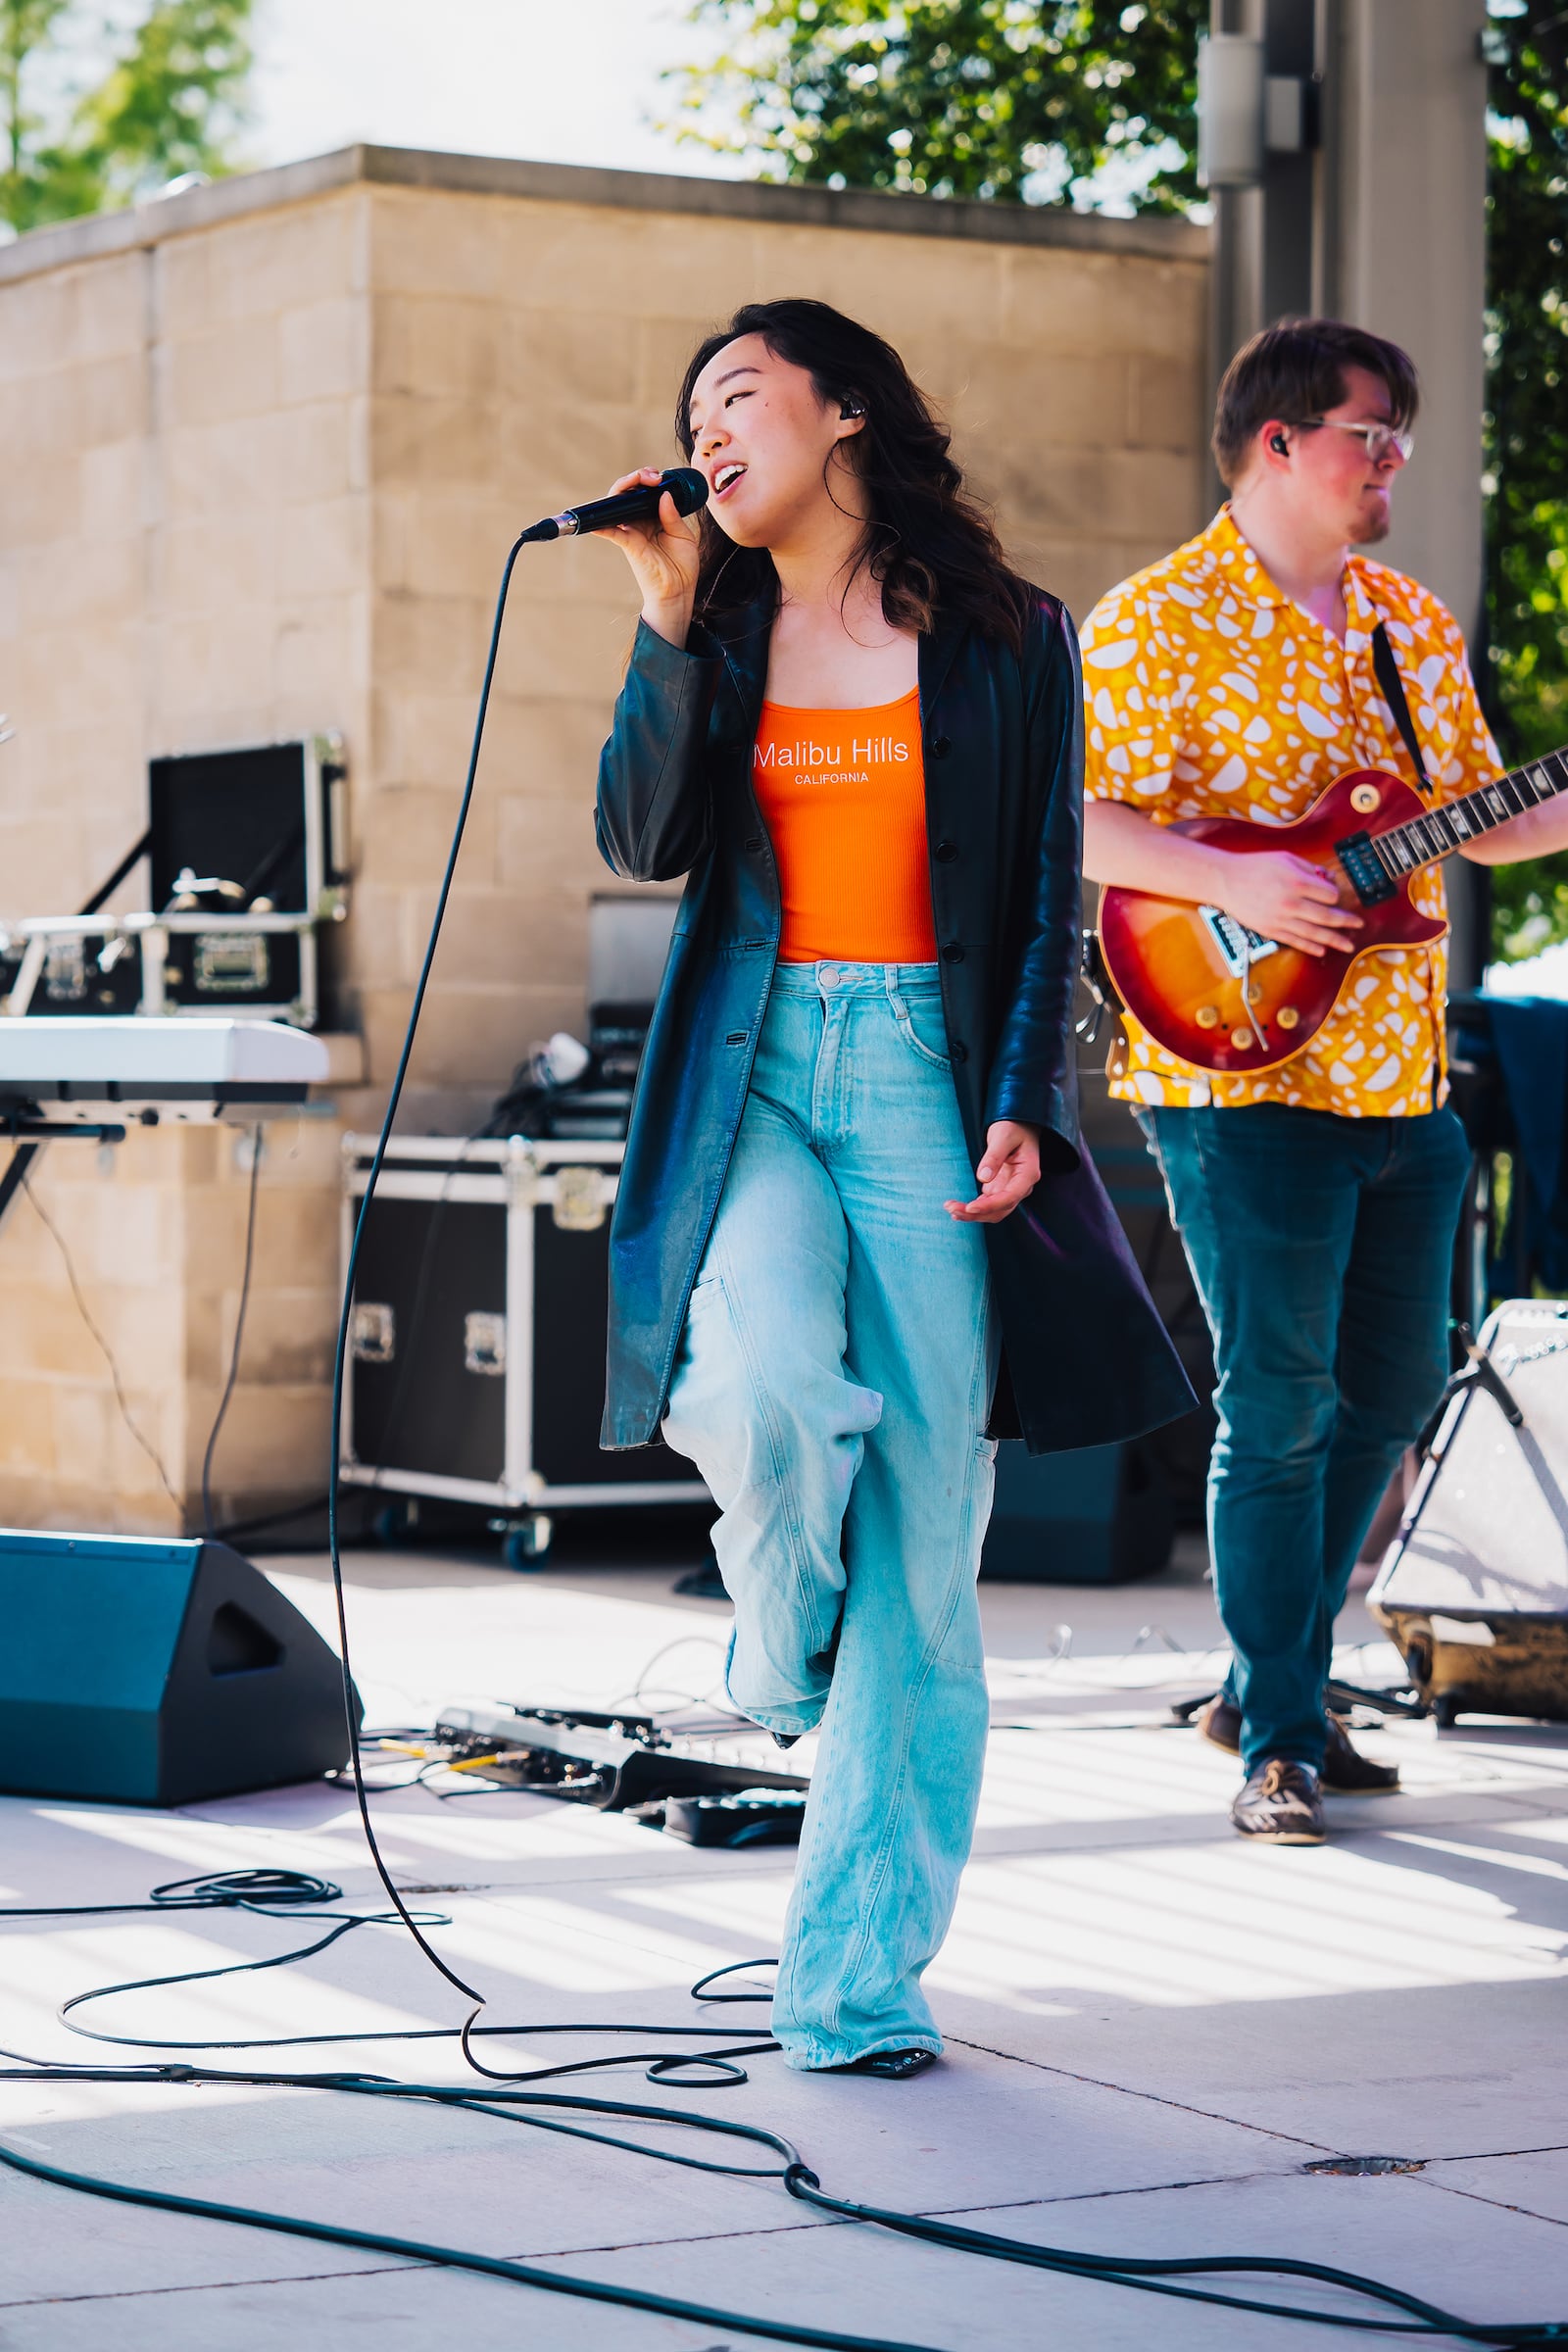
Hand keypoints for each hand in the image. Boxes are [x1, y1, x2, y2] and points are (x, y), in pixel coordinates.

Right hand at [591, 468, 700, 645]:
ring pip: (617, 504)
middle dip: (637, 477)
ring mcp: (631, 532)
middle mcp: (639, 522)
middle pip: (628, 493)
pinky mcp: (628, 545)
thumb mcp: (683, 535)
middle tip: (652, 477)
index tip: (661, 477)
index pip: (644, 492)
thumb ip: (673, 515)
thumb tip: (664, 494)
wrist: (679, 591)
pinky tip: (597, 520)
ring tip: (640, 479)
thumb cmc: (681, 565)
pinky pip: (610, 532)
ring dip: (624, 487)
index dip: (649, 479)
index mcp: (653, 517)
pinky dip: (601, 525)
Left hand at [946, 1121, 1040, 1224]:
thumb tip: (983, 1178)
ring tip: (951, 1209)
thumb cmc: (1013, 1127)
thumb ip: (994, 1156)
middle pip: (1001, 1209)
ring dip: (973, 1214)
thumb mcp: (1003, 1136)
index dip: (990, 1205)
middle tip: (953, 1209)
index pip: (1010, 1197)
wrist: (1018, 1125)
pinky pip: (988, 1204)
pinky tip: (959, 1209)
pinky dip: (974, 1208)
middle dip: (977, 1213)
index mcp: (1027, 1174)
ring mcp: (1011, 1188)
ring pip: (993, 1211)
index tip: (970, 1207)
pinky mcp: (1000, 1188)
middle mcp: (1021, 1186)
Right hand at [1215, 849, 1361, 956]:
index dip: (1335, 895)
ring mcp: (1281, 919)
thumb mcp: (1285, 858)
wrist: (1226, 881)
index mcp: (1297, 881)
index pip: (1329, 894)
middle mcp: (1291, 902)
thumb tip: (1329, 879)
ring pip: (1314, 933)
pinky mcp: (1271, 930)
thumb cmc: (1255, 866)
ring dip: (1334, 940)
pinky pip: (1295, 941)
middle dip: (1345, 921)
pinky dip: (1310, 947)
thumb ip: (1309, 868)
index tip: (1332, 895)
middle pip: (1327, 916)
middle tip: (1358, 924)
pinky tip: (1322, 950)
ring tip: (1348, 945)